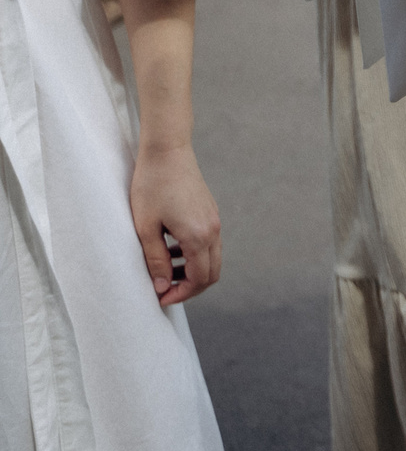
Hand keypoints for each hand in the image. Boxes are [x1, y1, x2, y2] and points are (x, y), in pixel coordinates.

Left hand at [130, 144, 221, 303]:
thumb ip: (155, 260)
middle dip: (189, 288)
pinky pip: (208, 244)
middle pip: (211, 273)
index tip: (159, 298)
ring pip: (211, 259)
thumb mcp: (146, 228)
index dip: (180, 294)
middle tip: (163, 291)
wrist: (168, 151)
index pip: (199, 279)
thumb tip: (161, 287)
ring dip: (190, 271)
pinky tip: (170, 249)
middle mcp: (213, 230)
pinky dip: (193, 255)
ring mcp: (214, 220)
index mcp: (198, 236)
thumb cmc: (151, 186)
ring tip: (162, 271)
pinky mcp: (210, 213)